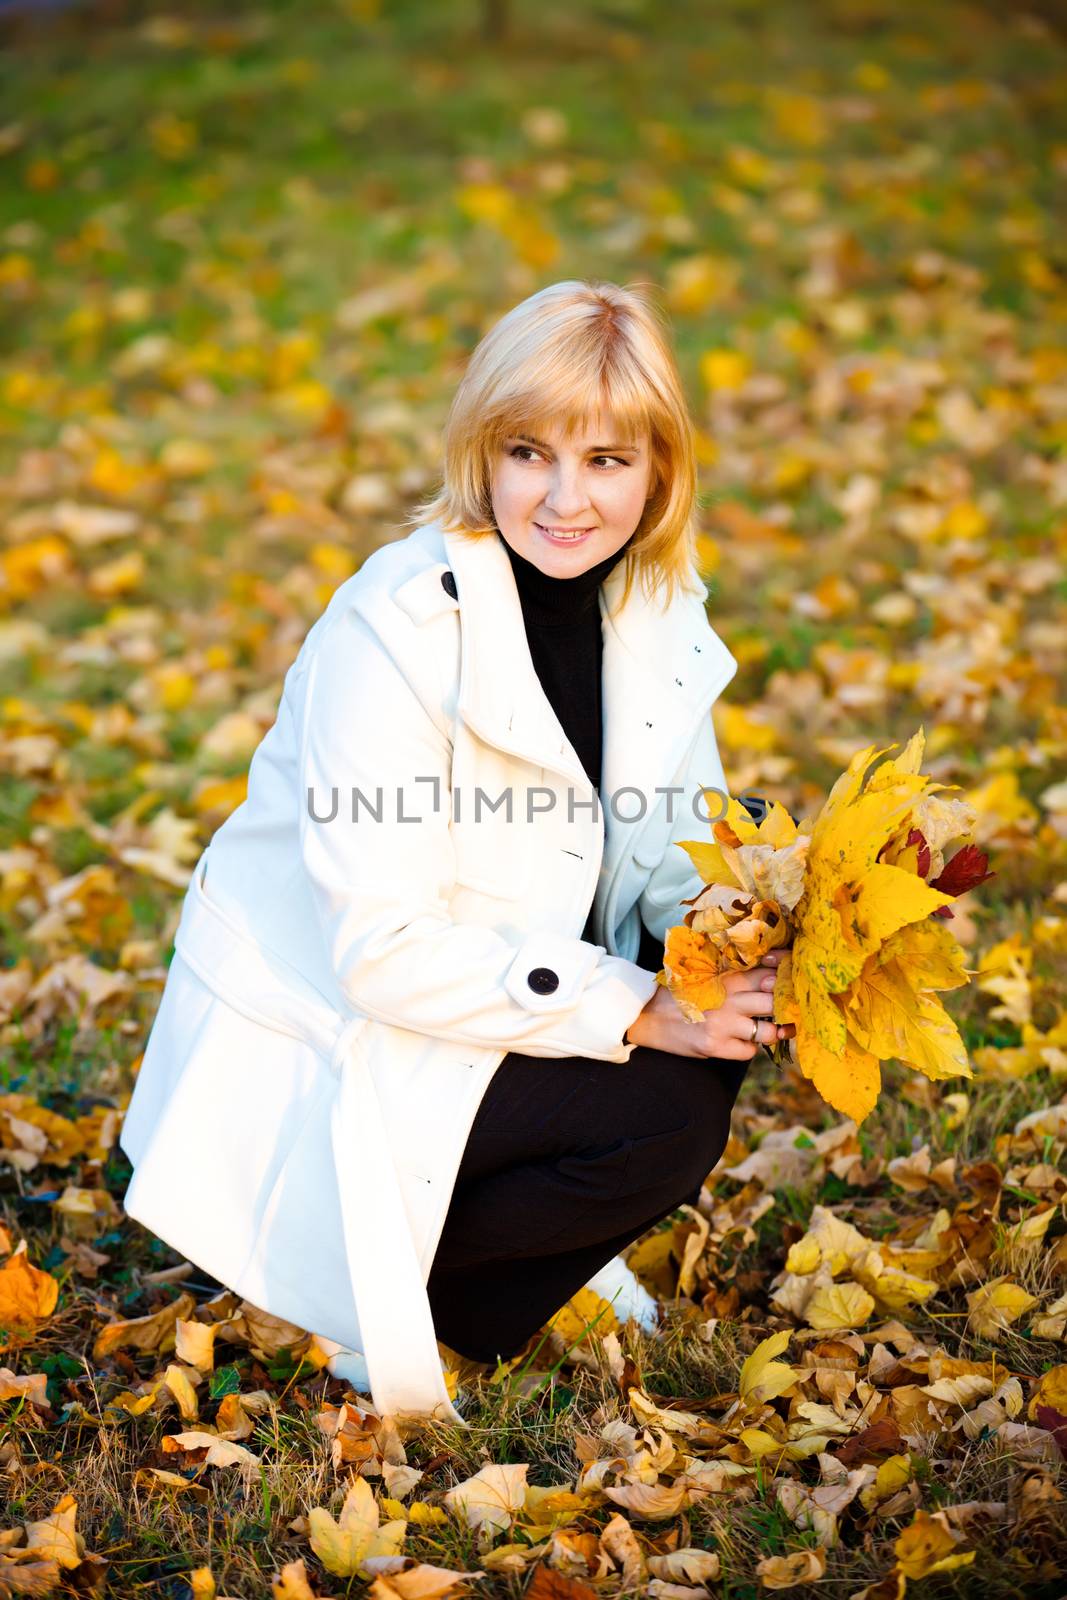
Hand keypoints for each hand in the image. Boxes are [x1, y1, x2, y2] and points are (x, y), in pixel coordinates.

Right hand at [624, 949, 793, 1059]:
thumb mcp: (706, 976)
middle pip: (775, 1002)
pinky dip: (747, 1049)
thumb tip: (771, 978)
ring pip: (768, 1031)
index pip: (769, 973)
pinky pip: (749, 1052)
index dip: (786, 977)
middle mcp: (729, 998)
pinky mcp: (715, 1046)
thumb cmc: (680, 994)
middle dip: (784, 1008)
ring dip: (771, 1033)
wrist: (648, 1015)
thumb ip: (735, 977)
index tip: (795, 982)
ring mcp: (723, 1023)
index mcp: (727, 977)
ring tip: (766, 1030)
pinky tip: (738, 1043)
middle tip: (788, 1011)